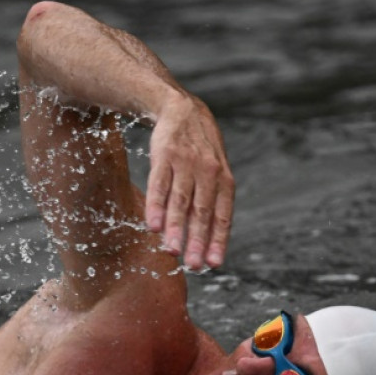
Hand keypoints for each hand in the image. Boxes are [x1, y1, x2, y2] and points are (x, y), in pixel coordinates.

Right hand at [145, 95, 234, 269]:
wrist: (181, 108)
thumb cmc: (200, 148)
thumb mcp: (216, 169)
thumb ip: (213, 200)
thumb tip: (207, 239)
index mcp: (223, 179)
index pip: (222, 215)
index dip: (218, 240)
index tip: (213, 263)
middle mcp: (207, 172)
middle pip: (202, 212)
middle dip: (197, 240)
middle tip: (193, 265)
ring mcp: (185, 163)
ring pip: (180, 201)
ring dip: (176, 228)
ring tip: (172, 251)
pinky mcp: (163, 156)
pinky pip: (158, 185)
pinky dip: (155, 206)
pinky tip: (152, 226)